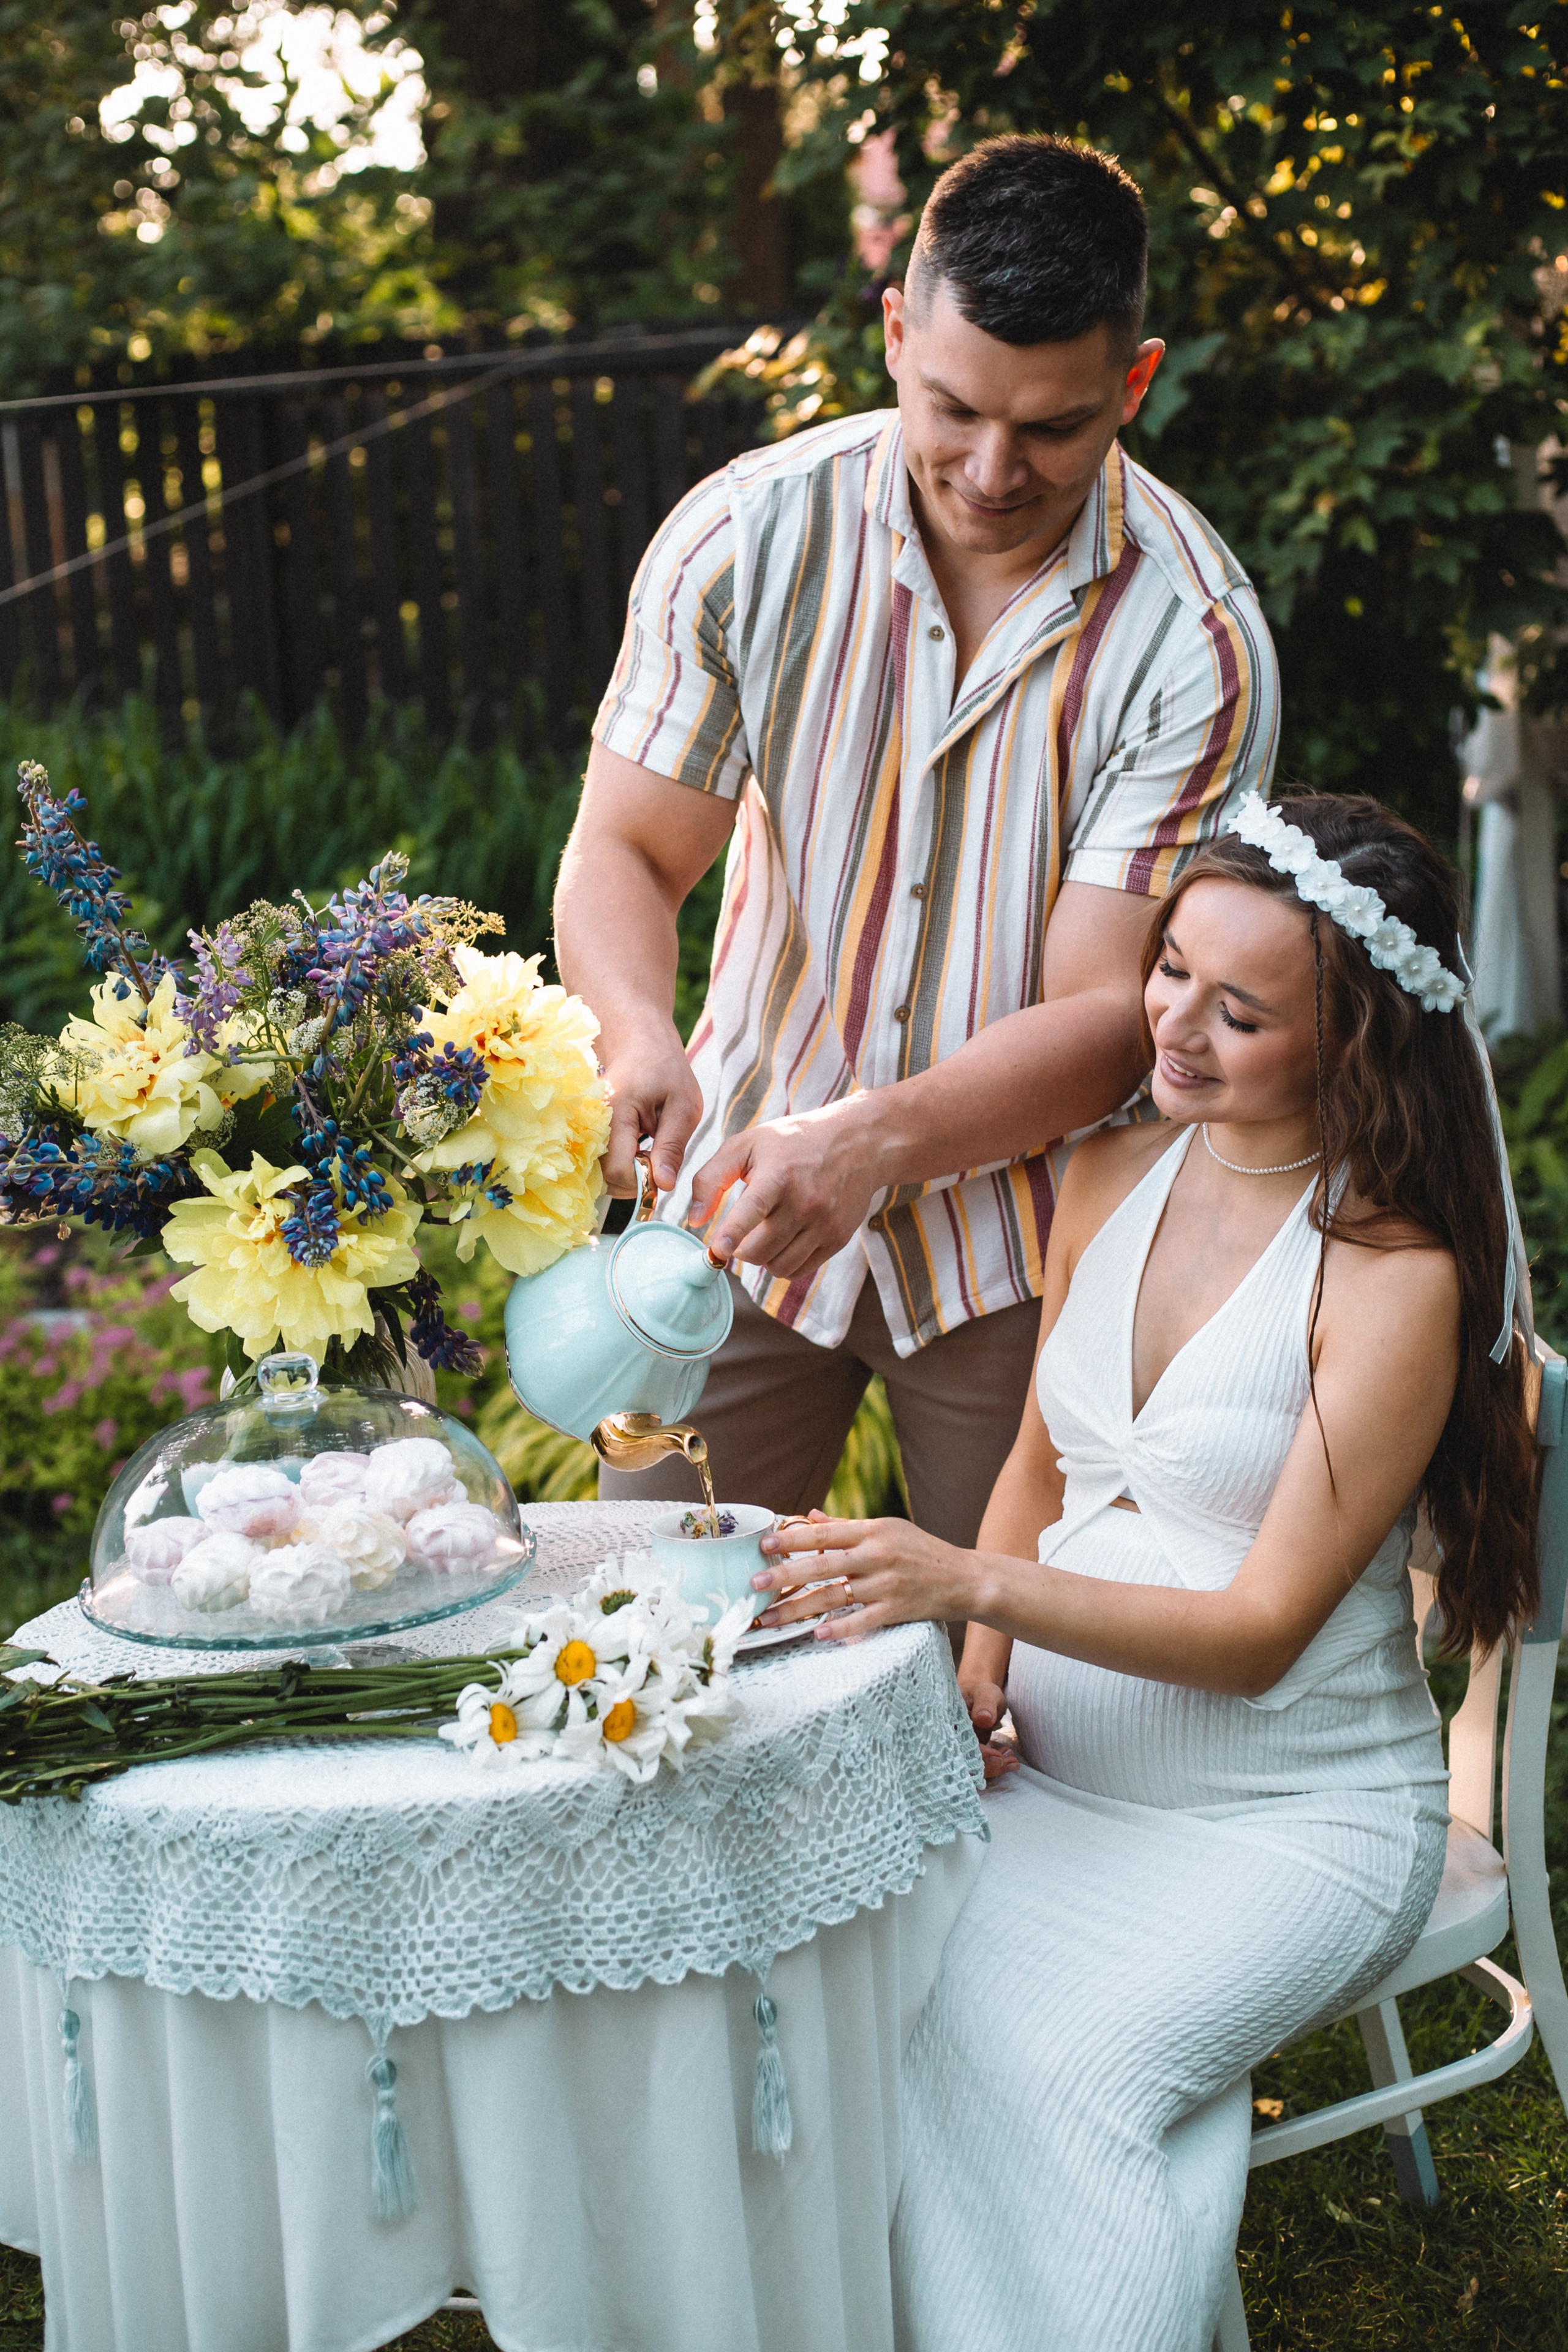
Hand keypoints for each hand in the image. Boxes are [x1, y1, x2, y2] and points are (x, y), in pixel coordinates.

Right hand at [599, 1026, 704, 1195]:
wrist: (637, 1040)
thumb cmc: (665, 1068)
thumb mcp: (683, 1105)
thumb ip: (672, 1146)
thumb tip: (664, 1186)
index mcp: (615, 1114)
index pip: (618, 1171)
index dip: (643, 1182)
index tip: (663, 1168)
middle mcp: (591, 1123)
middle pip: (604, 1177)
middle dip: (635, 1181)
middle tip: (659, 1158)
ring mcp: (584, 1127)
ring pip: (600, 1173)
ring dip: (628, 1173)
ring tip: (649, 1149)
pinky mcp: (585, 1131)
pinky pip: (599, 1162)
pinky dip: (620, 1164)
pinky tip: (636, 1147)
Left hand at [688, 1098, 887, 1276]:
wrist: (858, 1145)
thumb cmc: (793, 1143)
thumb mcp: (748, 1145)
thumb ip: (712, 1178)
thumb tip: (695, 1220)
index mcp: (779, 1175)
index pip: (753, 1211)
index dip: (732, 1234)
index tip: (718, 1251)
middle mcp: (805, 1202)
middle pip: (759, 1250)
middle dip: (739, 1249)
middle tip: (738, 1235)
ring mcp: (824, 1224)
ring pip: (778, 1266)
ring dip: (761, 1258)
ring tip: (762, 1234)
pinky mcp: (838, 1239)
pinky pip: (799, 1271)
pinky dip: (783, 1264)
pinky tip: (781, 1242)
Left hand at [752, 1512, 971, 1643]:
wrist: (964, 1578)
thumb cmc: (921, 1550)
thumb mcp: (887, 1529)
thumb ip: (846, 1526)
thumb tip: (808, 1516)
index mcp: (872, 1532)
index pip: (825, 1533)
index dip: (793, 1538)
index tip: (765, 1543)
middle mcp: (877, 1556)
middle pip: (822, 1565)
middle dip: (785, 1575)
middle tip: (755, 1584)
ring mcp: (886, 1585)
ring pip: (834, 1597)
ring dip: (798, 1609)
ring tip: (770, 1618)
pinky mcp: (896, 1611)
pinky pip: (862, 1622)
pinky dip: (840, 1629)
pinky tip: (817, 1635)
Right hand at [957, 1671, 1019, 1784]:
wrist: (980, 1694)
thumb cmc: (980, 1691)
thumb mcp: (985, 1692)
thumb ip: (984, 1704)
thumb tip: (983, 1719)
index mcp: (947, 1724)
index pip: (959, 1746)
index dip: (978, 1755)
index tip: (997, 1757)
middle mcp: (950, 1738)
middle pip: (964, 1762)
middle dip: (988, 1766)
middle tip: (1009, 1761)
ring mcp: (959, 1747)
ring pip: (972, 1767)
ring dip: (993, 1768)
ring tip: (1013, 1762)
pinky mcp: (969, 1753)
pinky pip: (979, 1764)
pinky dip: (995, 1766)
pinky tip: (1011, 1762)